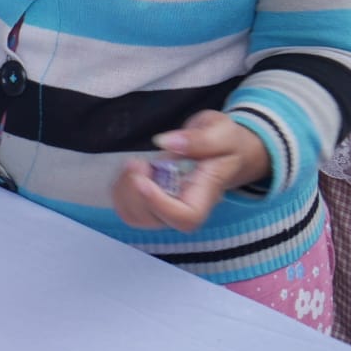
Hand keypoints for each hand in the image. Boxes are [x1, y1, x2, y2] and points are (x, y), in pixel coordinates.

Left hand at [111, 110, 271, 232]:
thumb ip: (199, 139)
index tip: (143, 179)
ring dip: (124, 191)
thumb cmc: (227, 141)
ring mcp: (168, 205)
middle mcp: (185, 205)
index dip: (160, 205)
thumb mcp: (221, 130)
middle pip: (155, 220)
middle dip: (134, 193)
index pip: (186, 217)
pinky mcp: (154, 200)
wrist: (229, 150)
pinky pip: (129, 207)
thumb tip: (165, 142)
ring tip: (135, 164)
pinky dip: (120, 190)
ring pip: (137, 217)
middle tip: (137, 162)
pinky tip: (131, 170)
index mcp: (206, 192)